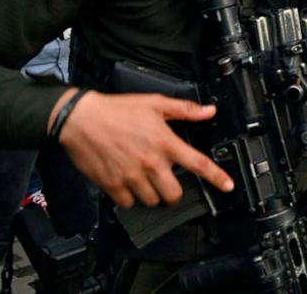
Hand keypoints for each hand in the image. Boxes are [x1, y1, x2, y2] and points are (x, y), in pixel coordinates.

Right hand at [55, 90, 233, 207]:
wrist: (80, 119)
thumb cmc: (116, 110)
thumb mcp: (155, 103)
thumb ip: (184, 109)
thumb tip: (208, 111)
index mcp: (165, 143)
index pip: (198, 164)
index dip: (216, 177)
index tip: (227, 186)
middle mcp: (151, 163)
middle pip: (174, 194)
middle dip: (174, 191)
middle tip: (167, 180)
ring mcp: (131, 176)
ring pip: (153, 201)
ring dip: (152, 194)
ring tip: (145, 179)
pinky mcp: (112, 185)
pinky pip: (129, 203)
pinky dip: (130, 197)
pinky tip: (128, 182)